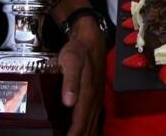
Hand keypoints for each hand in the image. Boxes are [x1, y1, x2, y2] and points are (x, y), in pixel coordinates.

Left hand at [58, 16, 105, 135]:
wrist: (91, 38)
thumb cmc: (79, 50)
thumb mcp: (71, 60)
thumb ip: (70, 80)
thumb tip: (68, 102)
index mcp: (87, 94)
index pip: (80, 122)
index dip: (73, 135)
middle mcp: (94, 100)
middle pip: (87, 127)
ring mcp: (96, 98)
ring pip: (92, 124)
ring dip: (86, 134)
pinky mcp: (96, 96)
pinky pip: (94, 118)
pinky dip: (90, 128)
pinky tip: (87, 132)